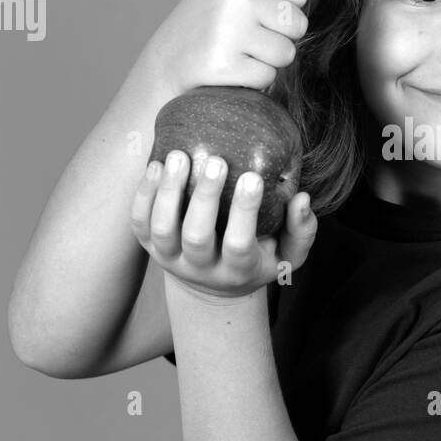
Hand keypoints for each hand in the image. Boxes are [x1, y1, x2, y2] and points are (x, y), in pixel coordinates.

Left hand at [131, 149, 316, 303]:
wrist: (211, 285)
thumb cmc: (257, 259)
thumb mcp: (287, 255)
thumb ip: (301, 230)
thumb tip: (301, 199)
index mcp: (236, 270)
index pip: (239, 245)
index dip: (245, 212)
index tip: (254, 177)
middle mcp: (200, 268)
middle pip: (196, 237)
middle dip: (205, 198)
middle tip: (217, 160)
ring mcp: (170, 258)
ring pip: (162, 229)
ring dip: (168, 191)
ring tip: (178, 155)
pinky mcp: (148, 247)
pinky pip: (139, 222)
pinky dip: (144, 194)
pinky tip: (155, 165)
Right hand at [146, 0, 309, 95]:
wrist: (168, 62)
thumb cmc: (203, 13)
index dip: (280, 10)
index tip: (250, 11)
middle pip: (297, 26)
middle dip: (277, 37)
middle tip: (244, 37)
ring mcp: (228, 31)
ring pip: (285, 55)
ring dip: (265, 60)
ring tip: (235, 51)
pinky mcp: (223, 65)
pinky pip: (267, 78)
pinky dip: (251, 80)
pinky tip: (227, 69)